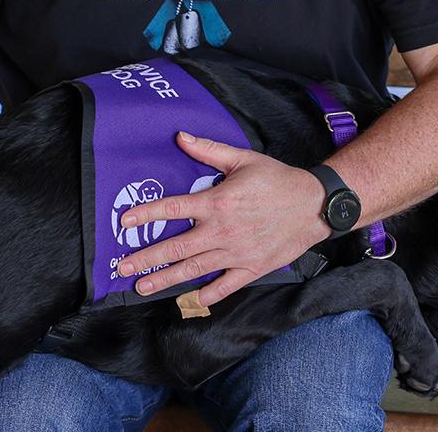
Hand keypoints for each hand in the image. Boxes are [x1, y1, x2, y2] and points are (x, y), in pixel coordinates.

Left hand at [114, 132, 331, 306]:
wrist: (315, 205)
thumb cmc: (278, 180)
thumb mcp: (244, 159)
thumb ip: (209, 150)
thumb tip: (181, 137)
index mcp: (218, 202)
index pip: (173, 209)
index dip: (146, 214)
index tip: (125, 223)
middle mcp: (222, 231)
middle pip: (176, 247)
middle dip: (146, 258)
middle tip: (122, 267)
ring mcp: (236, 252)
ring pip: (194, 269)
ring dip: (165, 279)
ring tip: (143, 286)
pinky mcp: (252, 267)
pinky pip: (225, 285)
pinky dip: (208, 294)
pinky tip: (190, 299)